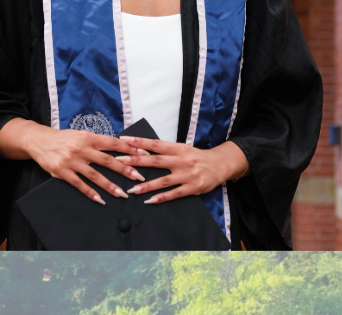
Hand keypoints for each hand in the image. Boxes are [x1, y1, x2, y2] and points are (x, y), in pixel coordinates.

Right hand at [3, 119, 144, 204]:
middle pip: (107, 160)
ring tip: (122, 194)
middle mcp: (82, 148)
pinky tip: (100, 200)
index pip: (113, 143)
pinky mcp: (62, 172)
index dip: (129, 148)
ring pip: (95, 175)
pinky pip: (79, 184)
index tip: (143, 155)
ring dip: (110, 186)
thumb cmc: (63, 138)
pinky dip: (90, 193)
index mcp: (89, 137)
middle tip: (138, 178)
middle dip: (125, 170)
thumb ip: (97, 142)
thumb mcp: (81, 135)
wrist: (39, 141)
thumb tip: (119, 146)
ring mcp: (72, 161)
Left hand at [118, 138, 247, 202]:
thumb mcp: (183, 149)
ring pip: (164, 180)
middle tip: (120, 162)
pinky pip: (174, 194)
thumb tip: (142, 150)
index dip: (139, 142)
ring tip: (132, 189)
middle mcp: (182, 160)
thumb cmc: (197, 157)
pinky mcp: (193, 188)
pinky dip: (162, 197)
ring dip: (147, 185)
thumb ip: (165, 151)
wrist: (220, 165)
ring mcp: (187, 175)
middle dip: (137, 162)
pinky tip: (149, 201)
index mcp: (178, 148)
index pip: (156, 144)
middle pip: (156, 161)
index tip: (124, 141)